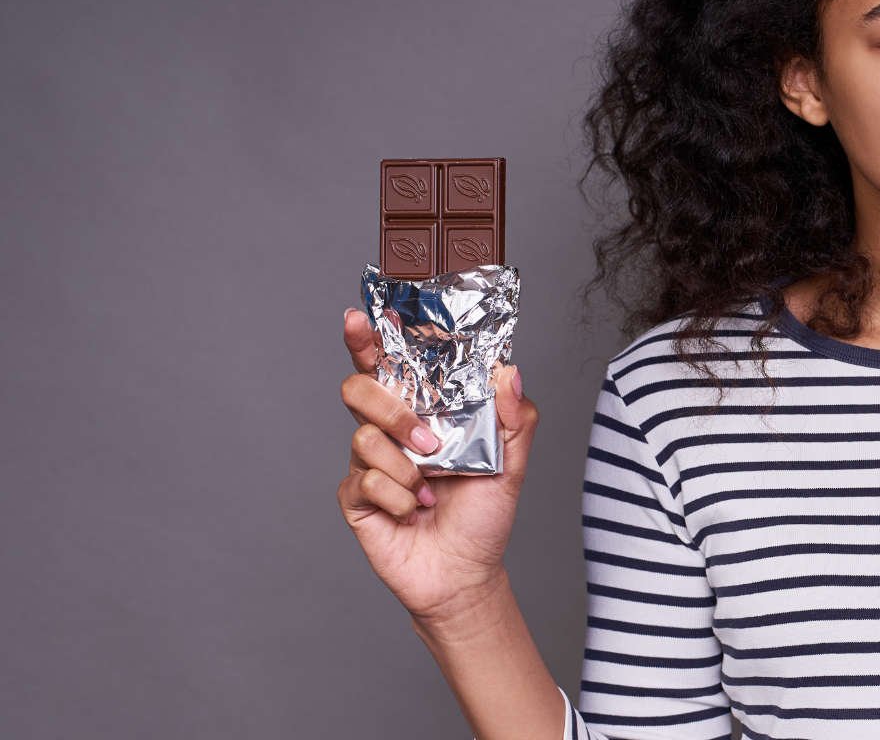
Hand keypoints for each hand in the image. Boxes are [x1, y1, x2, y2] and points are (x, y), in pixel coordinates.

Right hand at [335, 306, 539, 624]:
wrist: (465, 572)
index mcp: (424, 410)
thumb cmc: (484, 513)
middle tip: (428, 441)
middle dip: (392, 410)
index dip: (370, 337)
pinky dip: (399, 497)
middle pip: (359, 388)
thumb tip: (509, 370)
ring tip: (432, 488)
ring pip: (364, 437)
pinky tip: (415, 510)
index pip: (391, 363)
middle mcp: (391, 429)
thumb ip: (514, 415)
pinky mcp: (355, 496)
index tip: (360, 315)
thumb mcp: (512, 461)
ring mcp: (369, 462)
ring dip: (406, 468)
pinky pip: (365, 480)